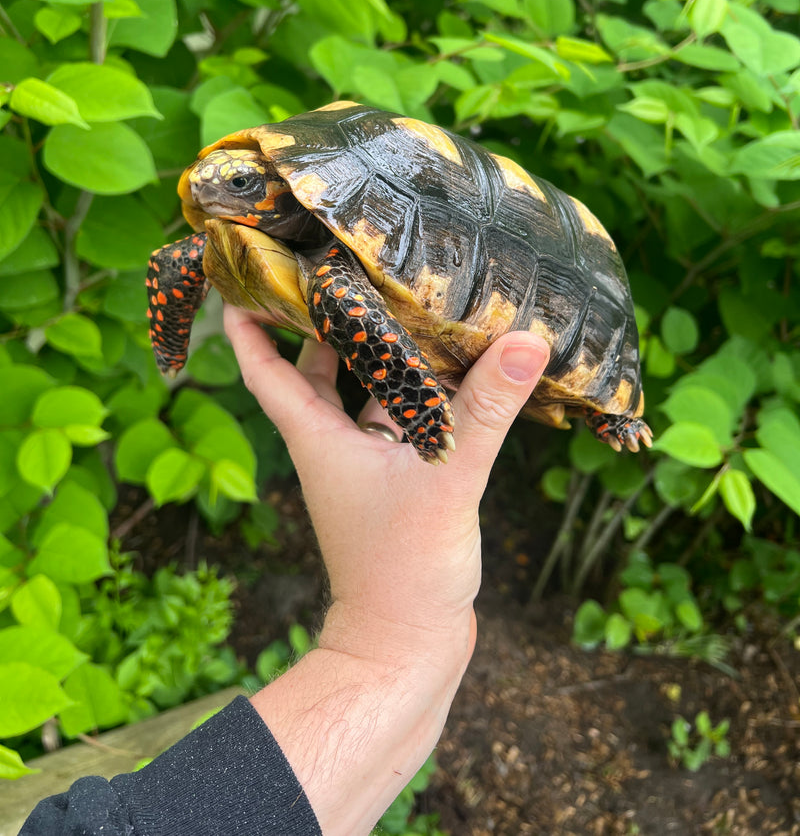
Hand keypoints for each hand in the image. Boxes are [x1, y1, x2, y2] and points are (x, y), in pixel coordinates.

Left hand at [223, 305, 548, 834]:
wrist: (407, 648)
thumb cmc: (403, 572)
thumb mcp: (446, 482)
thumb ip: (485, 412)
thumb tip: (524, 342)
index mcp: (318, 438)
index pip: (266, 370)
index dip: (249, 322)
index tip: (246, 275)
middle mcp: (333, 446)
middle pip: (314, 370)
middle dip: (320, 322)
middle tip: (338, 269)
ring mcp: (366, 466)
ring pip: (362, 394)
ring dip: (374, 355)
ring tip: (399, 302)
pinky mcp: (399, 484)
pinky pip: (402, 422)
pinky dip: (418, 395)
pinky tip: (452, 372)